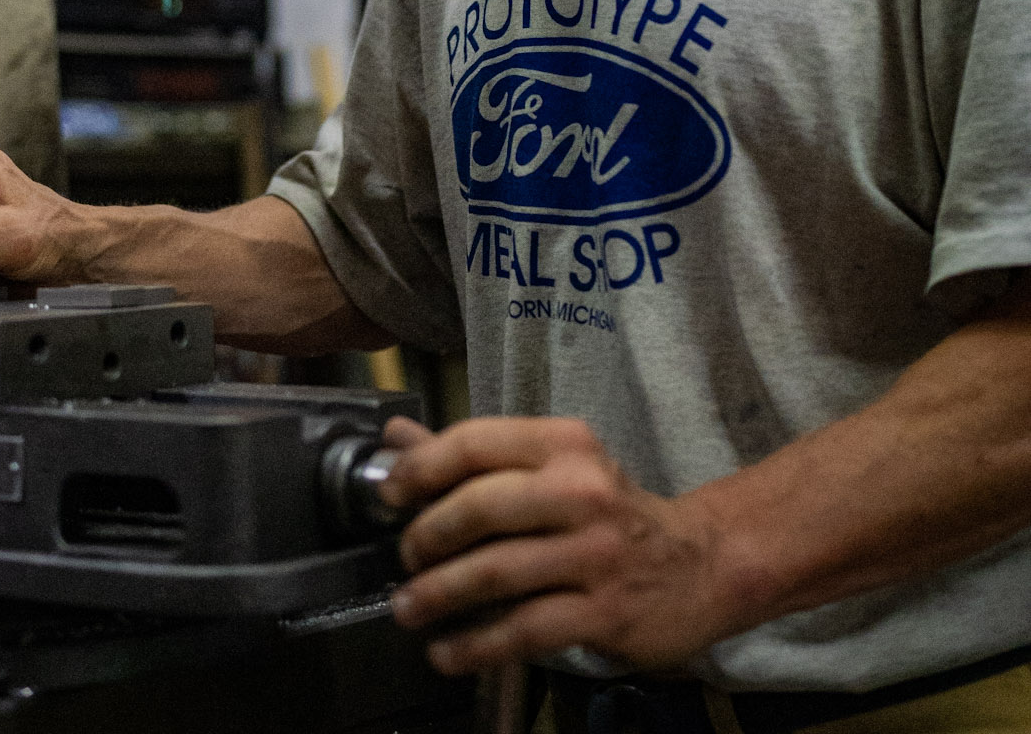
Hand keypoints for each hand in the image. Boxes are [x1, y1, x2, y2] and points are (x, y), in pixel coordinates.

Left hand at [379, 415, 736, 675]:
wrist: (703, 566)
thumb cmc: (612, 512)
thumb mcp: (554, 466)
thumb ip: (476, 454)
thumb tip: (396, 439)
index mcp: (564, 445)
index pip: (476, 444)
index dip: (421, 469)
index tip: (389, 494)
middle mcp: (581, 492)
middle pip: (481, 507)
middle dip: (426, 537)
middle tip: (404, 558)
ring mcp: (595, 554)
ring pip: (497, 573)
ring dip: (440, 595)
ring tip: (408, 608)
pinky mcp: (604, 612)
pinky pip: (525, 630)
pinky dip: (476, 645)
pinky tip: (448, 652)